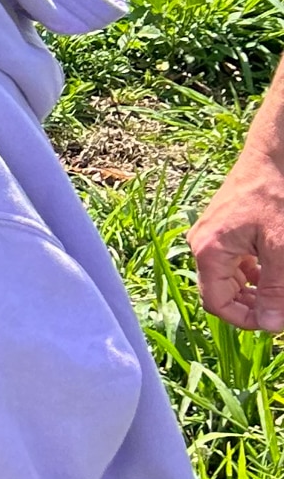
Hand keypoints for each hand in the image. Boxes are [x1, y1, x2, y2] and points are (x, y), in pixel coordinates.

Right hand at [190, 93, 283, 329]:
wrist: (275, 153)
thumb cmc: (276, 196)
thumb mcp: (282, 249)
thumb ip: (277, 290)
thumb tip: (271, 325)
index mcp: (208, 251)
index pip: (217, 302)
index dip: (247, 319)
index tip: (277, 321)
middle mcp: (203, 243)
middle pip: (220, 291)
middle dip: (252, 304)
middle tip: (281, 308)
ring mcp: (213, 233)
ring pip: (229, 276)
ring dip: (256, 289)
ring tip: (281, 290)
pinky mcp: (226, 225)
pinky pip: (235, 259)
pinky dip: (255, 271)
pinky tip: (275, 269)